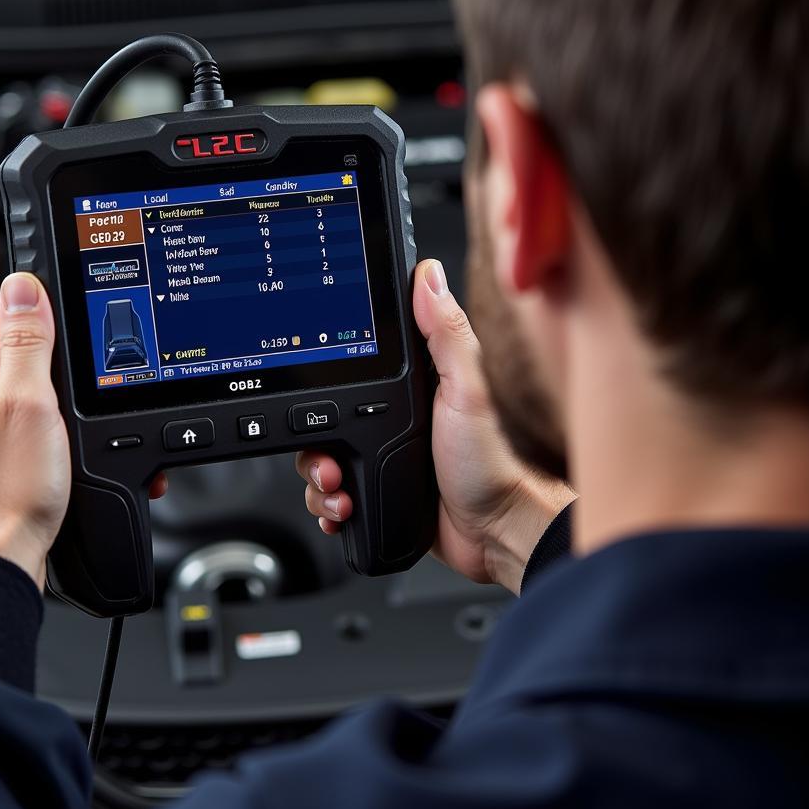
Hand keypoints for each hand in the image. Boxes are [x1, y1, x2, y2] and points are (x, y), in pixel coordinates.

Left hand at [0, 273, 166, 589]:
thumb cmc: (8, 493)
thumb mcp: (31, 402)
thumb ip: (28, 341)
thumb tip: (23, 287)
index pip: (6, 315)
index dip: (49, 322)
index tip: (75, 338)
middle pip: (18, 356)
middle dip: (58, 372)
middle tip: (75, 401)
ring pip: (22, 396)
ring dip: (56, 408)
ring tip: (68, 438)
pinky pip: (17, 429)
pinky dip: (44, 436)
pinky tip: (58, 458)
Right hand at [296, 258, 574, 593]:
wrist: (493, 532)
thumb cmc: (489, 462)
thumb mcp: (467, 390)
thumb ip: (447, 335)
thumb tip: (428, 275)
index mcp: (408, 385)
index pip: (350, 364)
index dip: (325, 374)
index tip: (315, 390)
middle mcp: (389, 418)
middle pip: (322, 417)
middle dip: (315, 444)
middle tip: (331, 461)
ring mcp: (379, 455)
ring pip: (320, 459)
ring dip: (319, 480)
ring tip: (339, 491)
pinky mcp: (374, 490)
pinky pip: (331, 495)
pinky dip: (327, 505)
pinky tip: (342, 509)